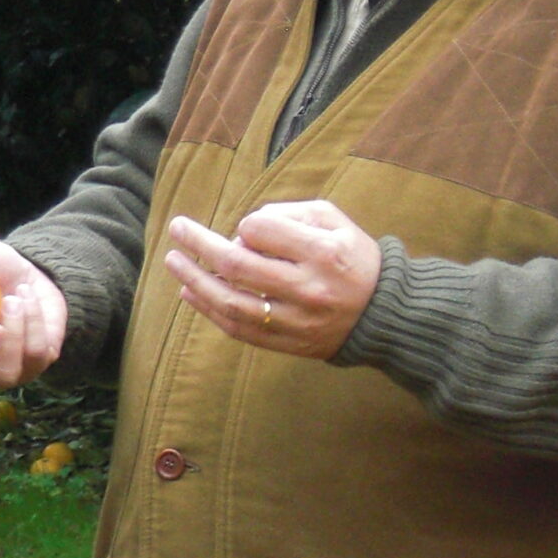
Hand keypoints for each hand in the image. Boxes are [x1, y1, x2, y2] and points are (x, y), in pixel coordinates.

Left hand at [162, 200, 381, 360]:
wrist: (384, 313)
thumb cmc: (354, 258)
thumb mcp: (334, 221)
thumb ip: (290, 214)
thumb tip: (245, 228)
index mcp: (323, 252)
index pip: (261, 232)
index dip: (244, 225)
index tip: (248, 228)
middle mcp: (308, 288)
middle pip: (237, 266)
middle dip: (200, 245)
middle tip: (176, 229)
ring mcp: (296, 320)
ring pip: (231, 303)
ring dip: (195, 280)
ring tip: (173, 262)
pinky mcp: (289, 343)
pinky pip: (239, 330)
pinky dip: (209, 310)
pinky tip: (190, 293)